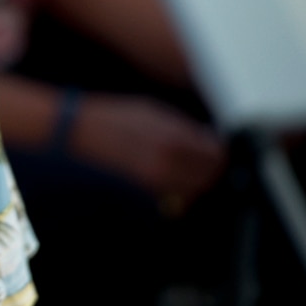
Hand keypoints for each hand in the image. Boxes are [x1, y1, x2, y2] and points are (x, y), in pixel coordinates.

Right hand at [70, 95, 224, 202]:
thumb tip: (205, 138)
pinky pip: (175, 193)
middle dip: (214, 168)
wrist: (84, 131)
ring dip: (199, 180)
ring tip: (194, 169)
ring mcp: (156, 177)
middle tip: (210, 159)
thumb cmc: (117, 117)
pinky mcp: (145, 187)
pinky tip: (176, 176)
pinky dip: (182, 188)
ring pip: (194, 188)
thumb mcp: (156, 112)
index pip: (215, 153)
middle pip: (209, 175)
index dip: (220, 151)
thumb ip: (184, 128)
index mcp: (174, 137)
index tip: (219, 147)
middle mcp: (168, 161)